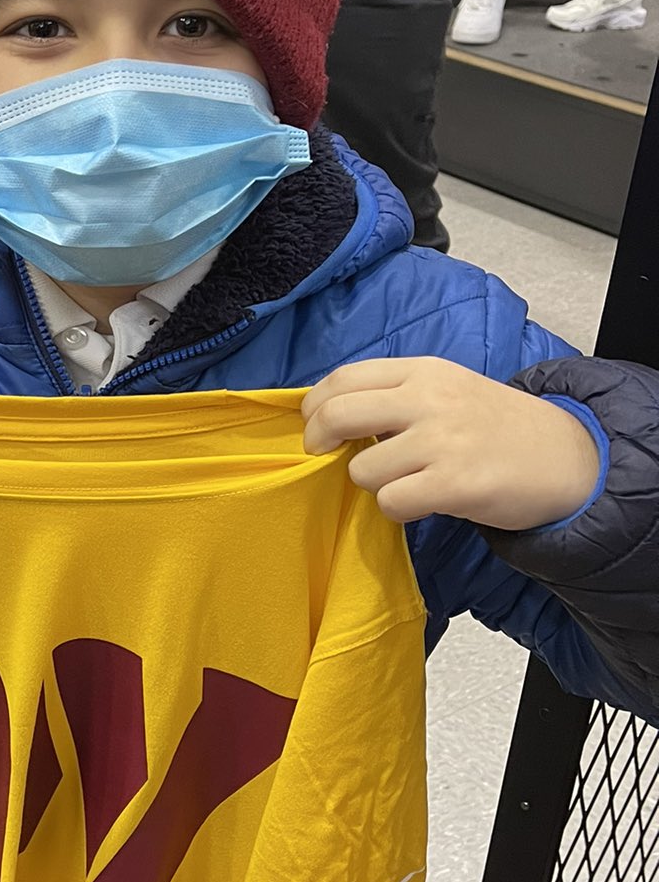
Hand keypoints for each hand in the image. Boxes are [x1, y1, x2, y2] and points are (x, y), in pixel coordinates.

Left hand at [302, 357, 600, 530]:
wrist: (567, 457)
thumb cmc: (496, 427)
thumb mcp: (448, 390)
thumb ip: (397, 396)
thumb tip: (333, 418)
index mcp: (423, 371)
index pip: (344, 378)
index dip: (315, 405)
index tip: (313, 425)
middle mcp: (429, 399)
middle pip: (338, 414)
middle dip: (318, 440)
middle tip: (324, 455)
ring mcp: (442, 441)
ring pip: (362, 468)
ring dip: (372, 484)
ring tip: (403, 482)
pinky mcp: (455, 483)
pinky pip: (391, 502)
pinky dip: (396, 509)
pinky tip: (419, 503)